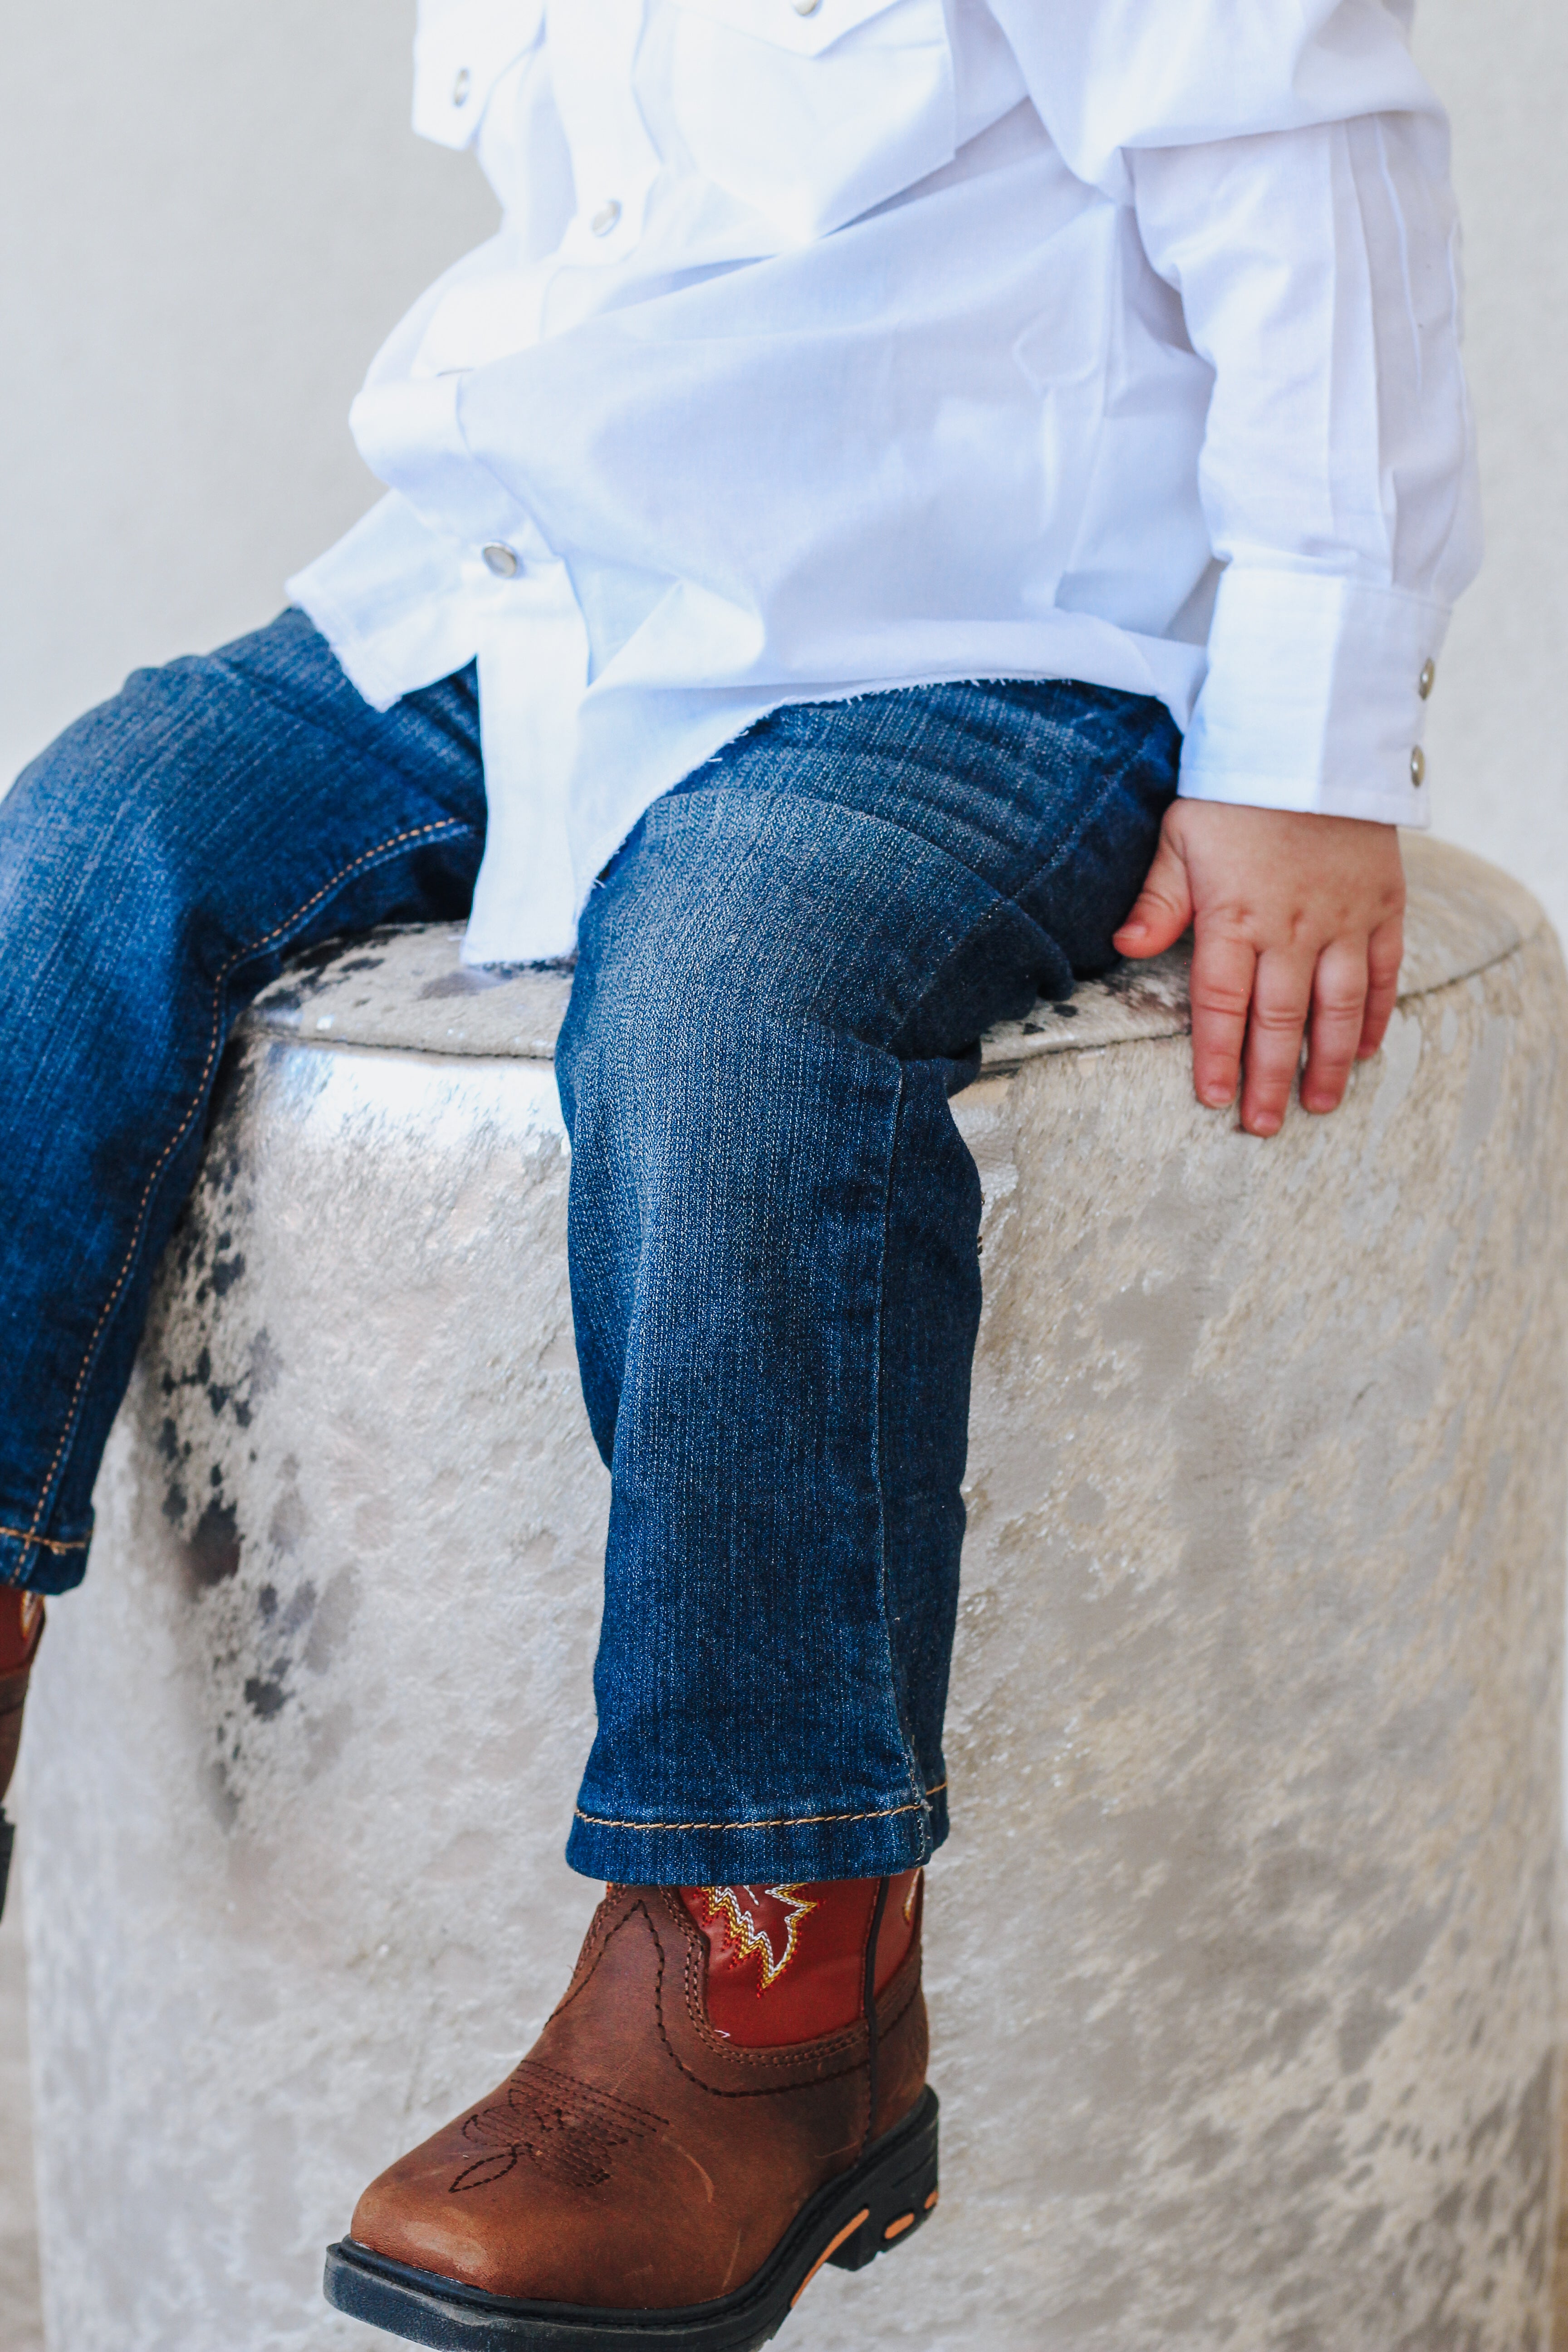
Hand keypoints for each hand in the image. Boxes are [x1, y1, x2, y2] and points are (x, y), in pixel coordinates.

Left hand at [1112, 801, 1404, 1137]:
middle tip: (1264, 1127)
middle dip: (1270, 1079)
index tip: (1214, 1099)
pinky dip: (1375, 1013)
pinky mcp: (1383, 904)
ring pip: (1337, 1008)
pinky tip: (1365, 1048)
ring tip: (1317, 1106)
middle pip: (1279, 1020)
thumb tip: (1125, 946)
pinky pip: (1383, 971)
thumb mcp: (1181, 835)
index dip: (1217, 1055)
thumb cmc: (1237, 790)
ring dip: (1327, 1063)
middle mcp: (1293, 927)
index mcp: (1235, 915)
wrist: (1314, 737)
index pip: (1221, 1002)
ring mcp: (1344, 918)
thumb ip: (1158, 898)